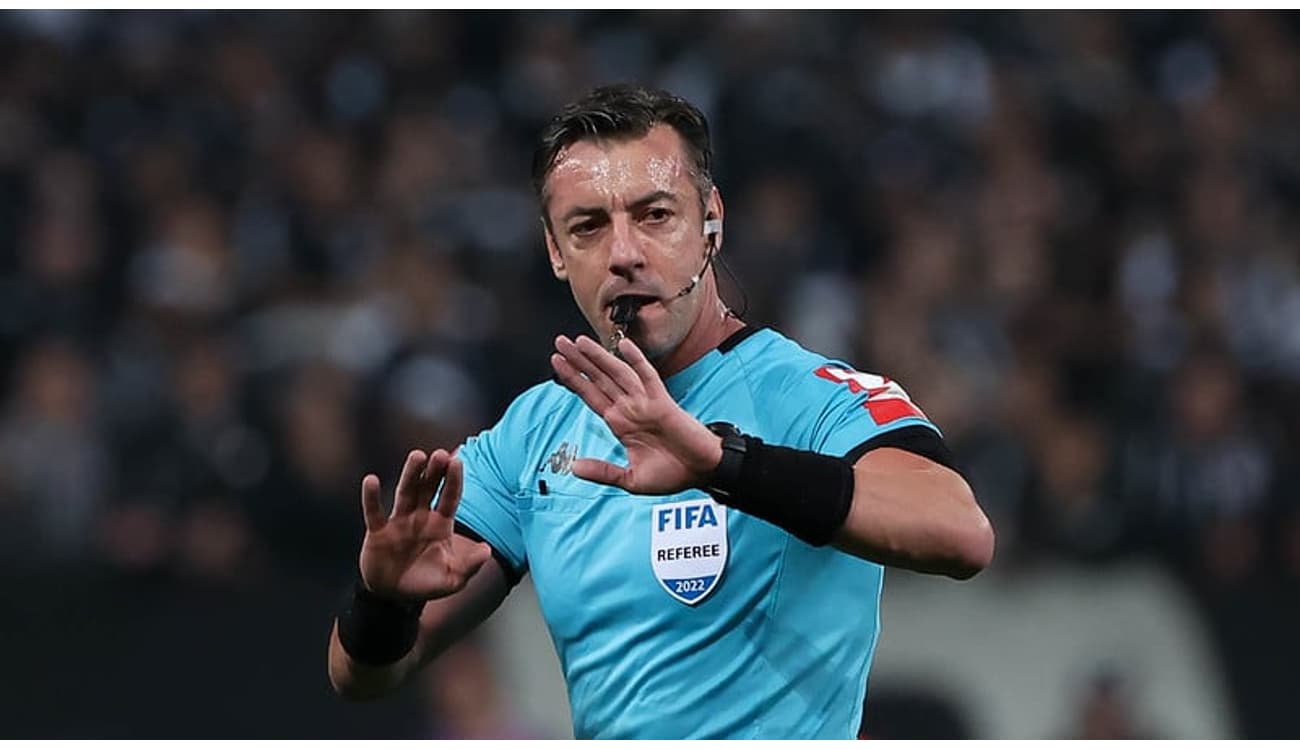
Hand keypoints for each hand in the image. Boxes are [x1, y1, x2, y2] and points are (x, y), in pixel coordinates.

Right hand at [358, 449, 491, 601]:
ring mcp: (399, 522)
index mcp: (441, 525)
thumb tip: (487, 550)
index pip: (450, 498)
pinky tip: (371, 480)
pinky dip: (371, 497)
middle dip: (434, 472)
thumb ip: (469, 565)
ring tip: (417, 456)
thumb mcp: (452, 579)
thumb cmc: (426, 584)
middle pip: (428, 489)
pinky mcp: (378, 532)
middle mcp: (421, 517)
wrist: (395, 598)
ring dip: (411, 475)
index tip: (457, 461)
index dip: (453, 480)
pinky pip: (374, 512)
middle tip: (440, 454)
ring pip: (406, 493)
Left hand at [550, 335, 722, 494]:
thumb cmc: (672, 474)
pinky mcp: (663, 403)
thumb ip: (603, 472)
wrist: (701, 472)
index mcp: (620, 424)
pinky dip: (637, 361)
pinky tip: (624, 345)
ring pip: (618, 374)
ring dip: (599, 357)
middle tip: (560, 342)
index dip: (574, 379)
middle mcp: (630, 409)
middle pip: (599, 379)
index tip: (557, 363)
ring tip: (579, 342)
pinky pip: (648, 377)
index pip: (591, 396)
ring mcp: (645, 403)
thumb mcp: (631, 480)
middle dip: (578, 361)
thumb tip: (575, 468)